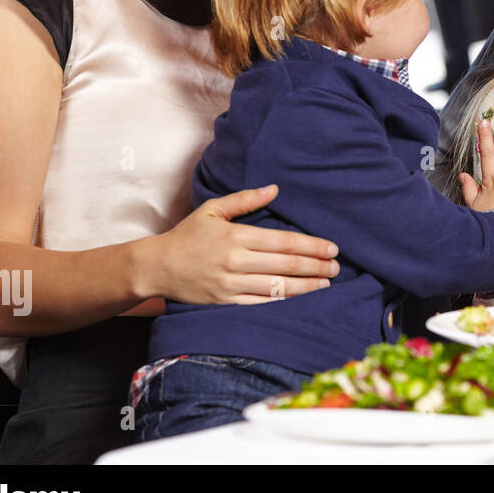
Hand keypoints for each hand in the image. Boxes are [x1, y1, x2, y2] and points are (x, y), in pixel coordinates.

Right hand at [144, 185, 341, 303]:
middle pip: (285, 265)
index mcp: (236, 236)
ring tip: (326, 283)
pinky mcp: (226, 302)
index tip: (332, 247)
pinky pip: (260, 303)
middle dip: (315, 266)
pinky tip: (300, 298)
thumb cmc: (187, 235)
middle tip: (336, 266)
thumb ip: (245, 199)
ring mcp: (230, 285)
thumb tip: (274, 189)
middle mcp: (235, 261)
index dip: (311, 246)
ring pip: (277, 287)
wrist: (157, 267)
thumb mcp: (212, 210)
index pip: (283, 242)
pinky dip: (283, 301)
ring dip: (306, 286)